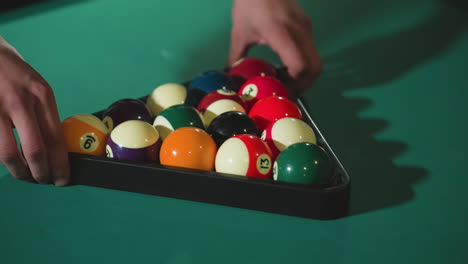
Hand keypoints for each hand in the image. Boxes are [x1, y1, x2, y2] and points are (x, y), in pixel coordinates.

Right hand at [0, 40, 68, 185]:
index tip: (63, 179)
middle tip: (44, 181)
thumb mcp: (35, 87)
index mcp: (41, 94)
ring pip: (8, 154)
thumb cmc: (12, 71)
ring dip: (19, 171)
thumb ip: (43, 114)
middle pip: (35, 150)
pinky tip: (9, 159)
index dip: (60, 164)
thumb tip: (54, 148)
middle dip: (41, 173)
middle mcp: (20, 101)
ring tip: (25, 176)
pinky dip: (2, 158)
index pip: (56, 138)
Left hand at [229, 0, 321, 91]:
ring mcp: (306, 28)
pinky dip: (302, 64)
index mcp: (282, 34)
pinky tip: (285, 66)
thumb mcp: (240, 31)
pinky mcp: (306, 26)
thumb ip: (236, 55)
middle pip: (314, 68)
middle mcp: (300, 32)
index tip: (281, 92)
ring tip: (284, 80)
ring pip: (315, 60)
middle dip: (303, 84)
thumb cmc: (250, 2)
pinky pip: (310, 51)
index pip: (300, 66)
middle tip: (286, 91)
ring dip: (303, 75)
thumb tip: (230, 73)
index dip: (294, 84)